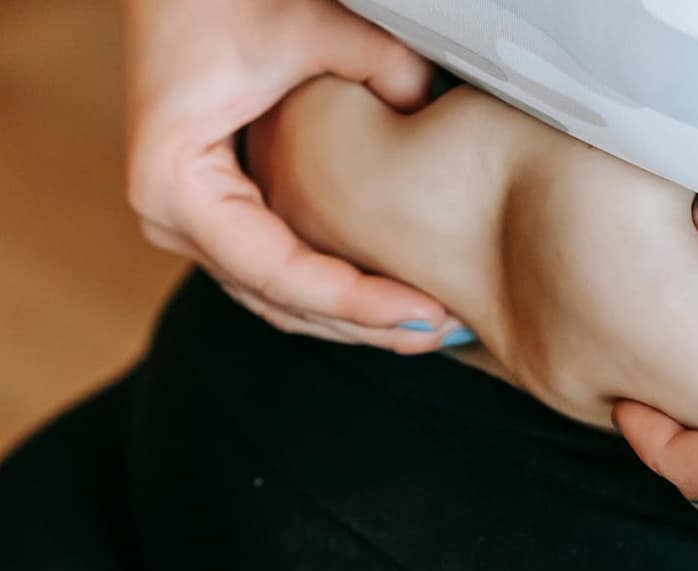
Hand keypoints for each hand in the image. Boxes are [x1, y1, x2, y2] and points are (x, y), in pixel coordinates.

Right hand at [123, 0, 452, 352]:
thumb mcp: (305, 23)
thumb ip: (379, 60)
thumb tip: (433, 106)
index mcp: (178, 188)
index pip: (281, 273)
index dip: (357, 302)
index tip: (426, 315)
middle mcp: (176, 221)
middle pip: (282, 300)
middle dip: (363, 324)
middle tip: (440, 332)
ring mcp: (197, 223)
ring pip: (282, 298)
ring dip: (352, 317)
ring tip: (425, 327)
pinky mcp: (222, 214)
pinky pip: (282, 271)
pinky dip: (335, 289)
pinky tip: (389, 296)